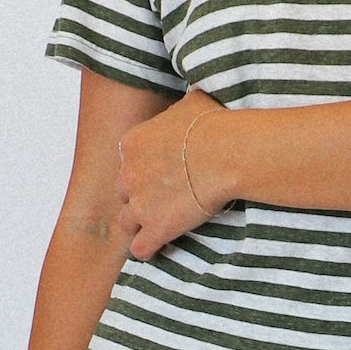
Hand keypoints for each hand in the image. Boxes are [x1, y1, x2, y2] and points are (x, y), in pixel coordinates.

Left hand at [116, 91, 228, 258]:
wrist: (226, 152)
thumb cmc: (214, 123)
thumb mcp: (192, 101)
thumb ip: (181, 108)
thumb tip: (191, 102)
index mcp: (133, 143)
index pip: (129, 160)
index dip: (146, 168)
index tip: (164, 172)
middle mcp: (130, 173)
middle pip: (125, 190)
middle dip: (141, 194)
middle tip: (166, 197)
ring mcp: (140, 204)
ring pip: (126, 221)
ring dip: (141, 223)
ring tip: (161, 225)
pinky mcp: (155, 229)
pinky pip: (140, 248)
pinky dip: (148, 248)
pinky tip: (161, 246)